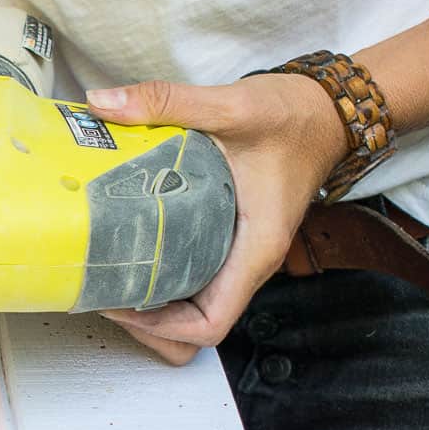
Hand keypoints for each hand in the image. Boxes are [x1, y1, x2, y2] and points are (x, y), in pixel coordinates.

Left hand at [85, 74, 344, 364]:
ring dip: (152, 303)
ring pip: (194, 305)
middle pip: (196, 327)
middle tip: (103, 291)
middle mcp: (248, 260)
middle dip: (149, 323)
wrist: (325, 111)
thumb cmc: (295, 116)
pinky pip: (195, 275)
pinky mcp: (229, 237)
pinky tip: (130, 247)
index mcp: (255, 247)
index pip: (210, 323)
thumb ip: (166, 101)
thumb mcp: (230, 103)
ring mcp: (239, 252)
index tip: (120, 304)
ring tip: (108, 275)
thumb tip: (103, 103)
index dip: (161, 328)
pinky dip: (163, 275)